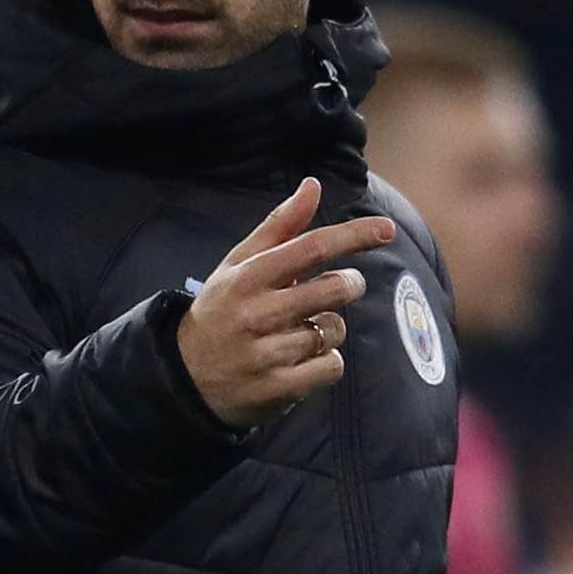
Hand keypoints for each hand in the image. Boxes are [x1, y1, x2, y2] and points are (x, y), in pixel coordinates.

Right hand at [175, 176, 394, 430]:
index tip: (387, 229)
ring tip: (301, 331)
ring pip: (335, 330)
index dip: (354, 236)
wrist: (185, 376)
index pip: (311, 248)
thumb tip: (313, 185)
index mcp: (248, 277)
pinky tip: (302, 360)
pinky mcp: (278, 388)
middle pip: (335, 289)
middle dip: (349, 285)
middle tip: (340, 287)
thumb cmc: (221, 310)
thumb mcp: (238, 265)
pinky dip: (327, 361)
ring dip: (329, 328)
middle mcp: (256, 314)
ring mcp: (267, 353)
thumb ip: (279, 226)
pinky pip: (331, 366)